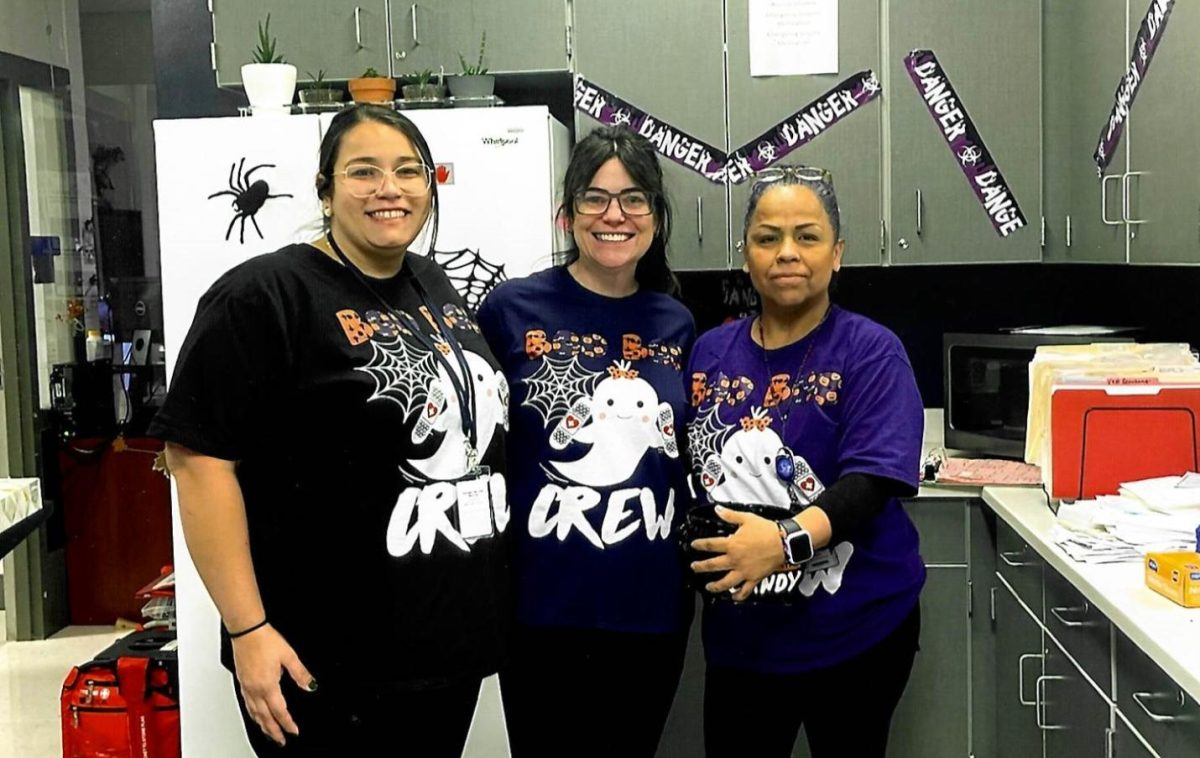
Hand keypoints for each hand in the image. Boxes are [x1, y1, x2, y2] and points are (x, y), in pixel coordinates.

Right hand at [231, 624, 315, 746]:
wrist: (247, 631)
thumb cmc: (264, 640)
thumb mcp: (289, 656)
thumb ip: (300, 673)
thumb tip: (310, 686)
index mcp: (268, 685)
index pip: (279, 711)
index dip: (287, 723)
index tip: (294, 731)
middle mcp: (255, 689)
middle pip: (265, 717)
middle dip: (274, 730)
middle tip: (281, 740)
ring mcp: (246, 687)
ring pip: (254, 713)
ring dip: (262, 725)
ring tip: (269, 733)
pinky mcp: (242, 682)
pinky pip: (247, 704)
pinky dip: (253, 714)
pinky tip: (255, 715)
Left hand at [689, 506, 785, 601]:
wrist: (784, 542)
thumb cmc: (767, 530)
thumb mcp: (746, 519)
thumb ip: (730, 515)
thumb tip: (718, 509)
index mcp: (732, 545)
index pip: (710, 545)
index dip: (700, 545)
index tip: (694, 545)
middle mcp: (735, 560)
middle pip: (713, 565)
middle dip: (701, 567)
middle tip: (694, 567)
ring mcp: (744, 571)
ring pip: (726, 582)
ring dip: (715, 586)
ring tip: (709, 587)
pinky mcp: (754, 578)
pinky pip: (744, 590)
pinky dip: (738, 596)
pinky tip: (733, 597)